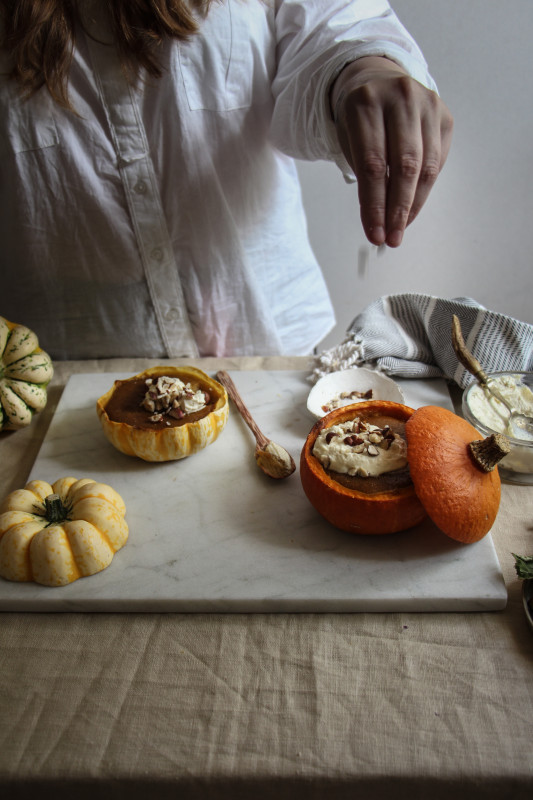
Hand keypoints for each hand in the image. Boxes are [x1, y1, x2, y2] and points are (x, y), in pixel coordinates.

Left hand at [331, 56, 452, 246]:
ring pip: (426, 166)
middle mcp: (400, 98)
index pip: (372, 165)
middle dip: (398, 209)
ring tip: (401, 227)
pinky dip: (425, 188)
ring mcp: (426, 103)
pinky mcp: (444, 114)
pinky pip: (438, 161)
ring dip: (414, 204)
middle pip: (404, 166)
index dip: (375, 205)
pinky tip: (412, 204)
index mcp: (366, 103)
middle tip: (392, 238)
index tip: (375, 234)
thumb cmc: (360, 117)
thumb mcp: (349, 139)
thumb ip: (364, 177)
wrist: (377, 79)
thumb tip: (379, 224)